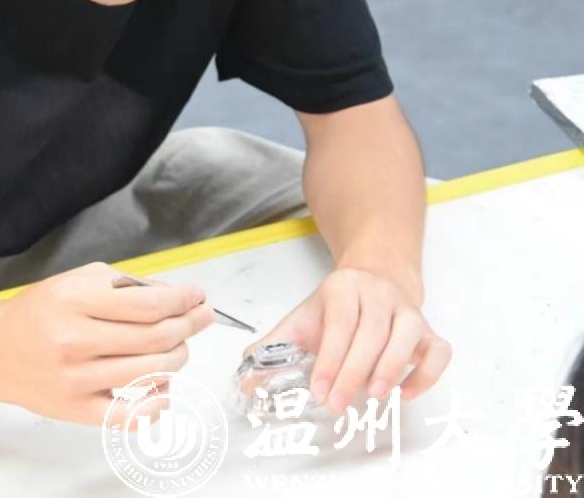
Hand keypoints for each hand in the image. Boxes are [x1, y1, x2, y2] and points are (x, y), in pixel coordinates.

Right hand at [0, 262, 214, 424]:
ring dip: (178, 358)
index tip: (196, 297)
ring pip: (151, 373)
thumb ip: (126, 285)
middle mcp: (74, 341)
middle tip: (199, 319)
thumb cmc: (40, 312)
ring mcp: (76, 380)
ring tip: (179, 347)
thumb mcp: (77, 281)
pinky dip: (158, 403)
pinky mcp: (76, 410)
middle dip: (188, 326)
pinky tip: (164, 387)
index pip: (148, 304)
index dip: (183, 301)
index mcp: (74, 301)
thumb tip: (176, 297)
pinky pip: (131, 415)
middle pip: (156, 338)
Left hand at [244, 267, 450, 412]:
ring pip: (407, 337)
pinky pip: (439, 350)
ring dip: (391, 368)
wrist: (374, 281)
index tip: (318, 389)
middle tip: (337, 403)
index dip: (330, 359)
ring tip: (373, 396)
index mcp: (343, 289)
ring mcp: (409, 310)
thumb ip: (274, 348)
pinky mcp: (429, 330)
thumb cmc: (336, 309)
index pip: (339, 324)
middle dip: (353, 372)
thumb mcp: (302, 320)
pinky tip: (406, 393)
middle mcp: (379, 294)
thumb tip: (246, 379)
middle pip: (371, 333)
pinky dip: (427, 373)